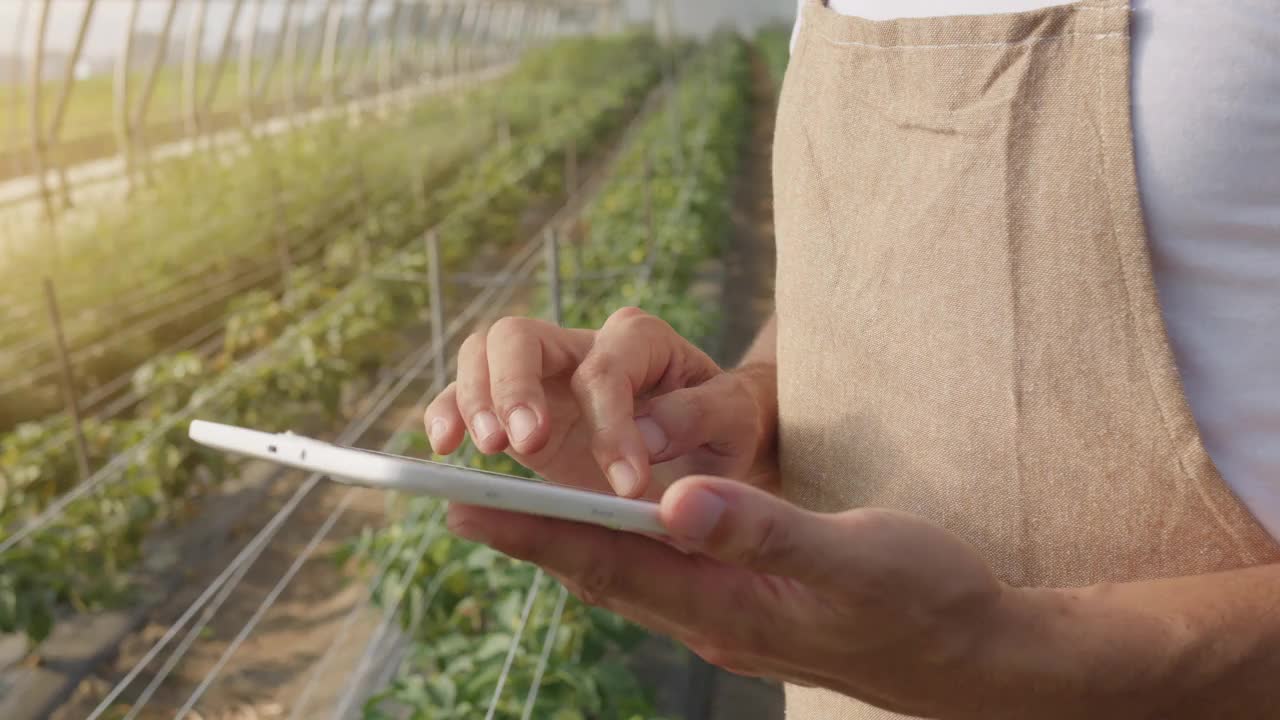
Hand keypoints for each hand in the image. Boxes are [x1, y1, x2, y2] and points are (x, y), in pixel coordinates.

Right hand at [424, 307, 774, 498]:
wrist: (710, 447)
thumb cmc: (725, 431)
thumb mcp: (735, 422)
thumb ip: (701, 416)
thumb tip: (646, 433)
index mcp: (640, 342)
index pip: (607, 370)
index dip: (612, 425)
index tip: (627, 486)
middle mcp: (582, 347)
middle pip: (521, 336)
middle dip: (515, 387)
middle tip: (522, 444)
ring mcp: (543, 375)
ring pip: (483, 354)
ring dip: (476, 397)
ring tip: (488, 449)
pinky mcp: (517, 409)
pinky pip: (465, 396)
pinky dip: (447, 413)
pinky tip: (445, 448)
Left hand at [445, 475, 1015, 718]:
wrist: (975, 658)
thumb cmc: (924, 601)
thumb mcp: (853, 557)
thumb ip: (765, 530)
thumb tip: (675, 501)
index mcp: (727, 608)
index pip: (610, 562)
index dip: (536, 532)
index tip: (465, 504)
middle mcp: (712, 621)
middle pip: (601, 574)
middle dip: (528, 536)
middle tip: (456, 500)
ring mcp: (728, 622)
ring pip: (626, 579)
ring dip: (567, 542)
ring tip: (511, 509)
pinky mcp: (746, 612)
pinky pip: (660, 579)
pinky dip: (620, 548)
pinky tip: (611, 528)